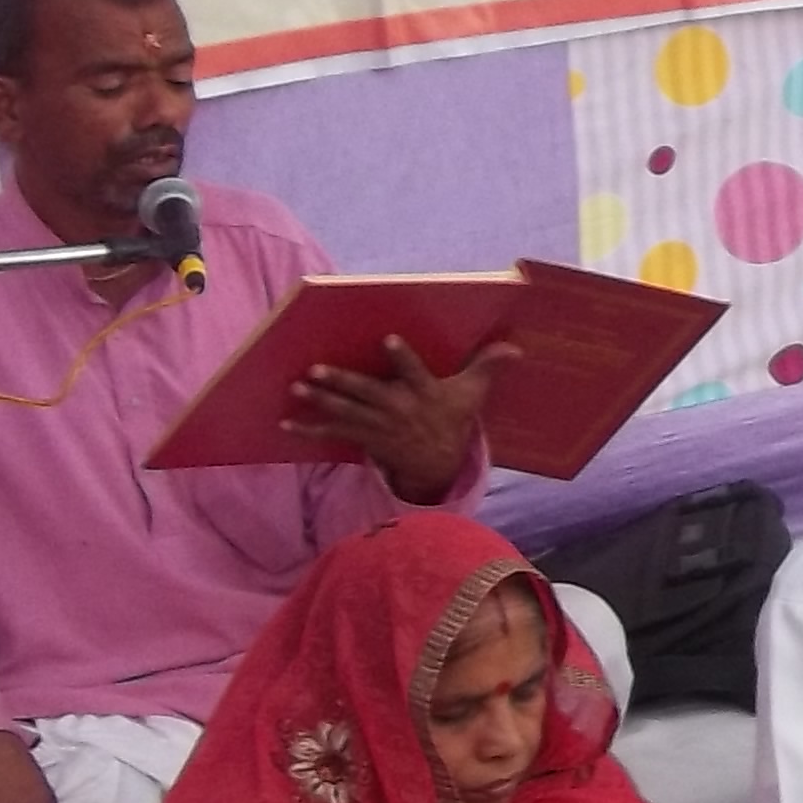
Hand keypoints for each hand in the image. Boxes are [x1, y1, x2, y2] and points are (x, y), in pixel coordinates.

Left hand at [290, 335, 507, 503]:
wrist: (438, 463)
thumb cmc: (452, 418)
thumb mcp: (472, 394)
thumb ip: (488, 366)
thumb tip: (516, 347)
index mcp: (425, 394)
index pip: (414, 372)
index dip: (402, 358)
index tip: (388, 340)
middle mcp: (400, 410)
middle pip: (368, 394)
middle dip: (342, 382)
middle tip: (316, 369)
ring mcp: (380, 426)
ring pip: (347, 412)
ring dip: (321, 401)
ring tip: (299, 387)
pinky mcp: (365, 438)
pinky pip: (334, 434)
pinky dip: (309, 430)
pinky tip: (286, 423)